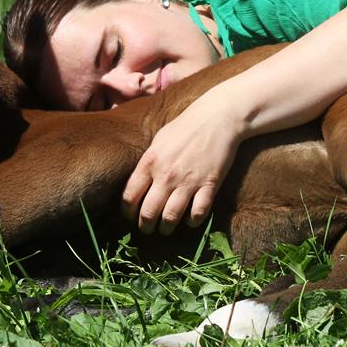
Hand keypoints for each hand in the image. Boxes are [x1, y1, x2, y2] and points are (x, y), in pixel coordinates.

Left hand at [121, 90, 244, 234]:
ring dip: (166, 228)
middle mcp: (166, 175)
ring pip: (170, 218)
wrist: (218, 117)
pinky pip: (198, 214)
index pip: (129, 197)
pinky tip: (190, 219)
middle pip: (148, 213)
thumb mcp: (159, 140)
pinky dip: (192, 221)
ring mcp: (188, 181)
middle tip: (148, 228)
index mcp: (150, 162)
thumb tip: (138, 182)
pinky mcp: (209, 185)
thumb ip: (147, 162)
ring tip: (166, 228)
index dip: (128, 212)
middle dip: (145, 226)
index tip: (131, 217)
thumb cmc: (186, 126)